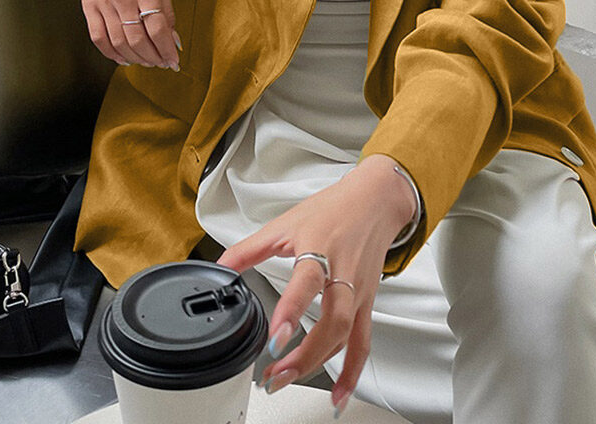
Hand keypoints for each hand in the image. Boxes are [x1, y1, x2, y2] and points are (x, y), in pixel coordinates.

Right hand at [71, 0, 181, 69]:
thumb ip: (167, 8)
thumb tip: (173, 39)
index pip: (158, 29)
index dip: (167, 49)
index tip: (174, 61)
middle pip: (139, 40)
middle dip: (154, 57)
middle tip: (162, 64)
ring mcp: (103, 2)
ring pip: (119, 43)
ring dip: (136, 59)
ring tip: (148, 62)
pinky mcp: (87, 6)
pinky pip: (98, 38)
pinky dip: (112, 54)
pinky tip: (124, 59)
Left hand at [215, 154, 416, 414]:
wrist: (375, 200)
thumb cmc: (333, 209)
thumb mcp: (285, 223)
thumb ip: (250, 249)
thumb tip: (221, 266)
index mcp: (320, 250)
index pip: (307, 283)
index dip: (292, 311)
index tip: (276, 338)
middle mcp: (343, 274)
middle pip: (331, 321)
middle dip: (303, 354)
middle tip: (274, 374)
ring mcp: (358, 291)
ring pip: (345, 336)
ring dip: (318, 365)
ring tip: (287, 381)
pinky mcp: (367, 302)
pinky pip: (362, 342)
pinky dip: (352, 372)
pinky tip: (339, 395)